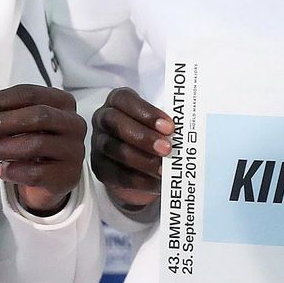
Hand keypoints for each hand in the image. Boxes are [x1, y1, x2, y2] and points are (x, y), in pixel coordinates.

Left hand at [0, 84, 87, 215]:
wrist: (51, 178)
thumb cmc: (35, 143)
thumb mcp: (23, 124)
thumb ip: (4, 115)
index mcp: (61, 102)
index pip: (30, 94)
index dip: (0, 100)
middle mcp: (72, 123)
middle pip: (38, 116)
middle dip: (3, 121)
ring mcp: (73, 149)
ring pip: (37, 144)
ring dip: (4, 147)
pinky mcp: (68, 175)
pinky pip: (38, 172)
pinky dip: (14, 171)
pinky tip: (1, 169)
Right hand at [89, 88, 172, 210]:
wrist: (139, 163)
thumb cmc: (152, 133)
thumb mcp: (158, 124)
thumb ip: (166, 126)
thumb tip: (185, 135)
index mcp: (118, 102)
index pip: (125, 100)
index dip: (147, 113)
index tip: (169, 127)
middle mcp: (103, 119)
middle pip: (116, 123)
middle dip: (143, 137)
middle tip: (166, 149)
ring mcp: (99, 143)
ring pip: (114, 149)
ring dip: (141, 159)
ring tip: (163, 168)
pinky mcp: (100, 167)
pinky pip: (116, 174)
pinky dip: (138, 180)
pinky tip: (155, 182)